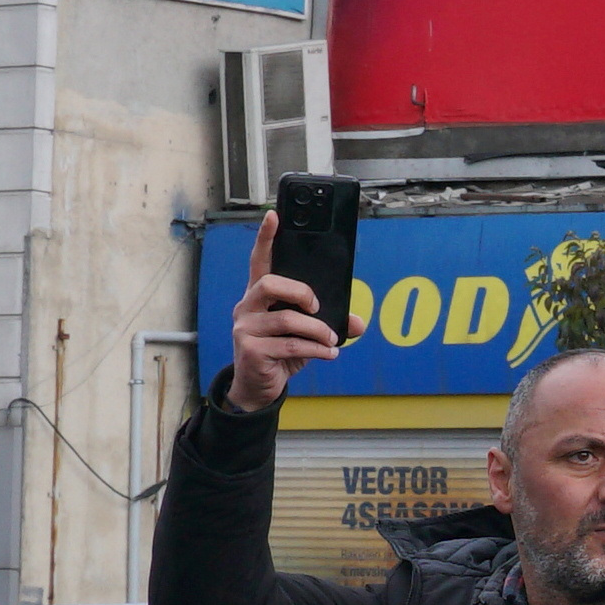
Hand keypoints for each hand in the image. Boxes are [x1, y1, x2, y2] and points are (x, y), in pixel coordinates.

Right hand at [220, 213, 342, 417]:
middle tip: (317, 306)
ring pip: (286, 319)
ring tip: (331, 339)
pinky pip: (290, 345)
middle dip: (300, 292)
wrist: (259, 387)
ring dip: (317, 329)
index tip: (275, 216)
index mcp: (259, 296)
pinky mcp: (251, 349)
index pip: (259, 261)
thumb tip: (358, 322)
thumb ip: (329, 323)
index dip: (265, 238)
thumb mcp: (306, 336)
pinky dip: (316, 350)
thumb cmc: (280, 353)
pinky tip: (329, 353)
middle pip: (270, 283)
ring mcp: (246, 328)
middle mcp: (247, 306)